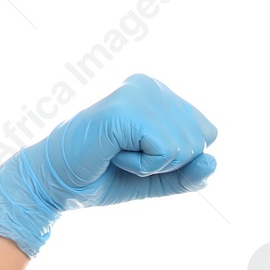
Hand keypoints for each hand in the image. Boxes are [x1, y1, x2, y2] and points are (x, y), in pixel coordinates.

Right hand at [0, 72, 217, 255]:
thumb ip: (190, 174)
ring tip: (117, 154)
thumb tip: (213, 162)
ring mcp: (138, 93)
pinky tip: (113, 154)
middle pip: (200, 143)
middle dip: (166, 165)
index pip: (207, 135)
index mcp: (160, 93)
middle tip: (124, 157)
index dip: (178, 160)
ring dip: (151, 167)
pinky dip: (142, 167)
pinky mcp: (127, 108)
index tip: (139, 154)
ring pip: (186, 148)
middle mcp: (151, 86)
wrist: (56, 183)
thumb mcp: (158, 180)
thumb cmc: (103, 177)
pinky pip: (166, 152)